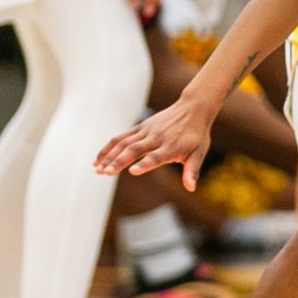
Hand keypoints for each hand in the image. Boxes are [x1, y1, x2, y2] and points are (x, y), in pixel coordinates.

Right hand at [95, 96, 217, 188]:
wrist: (193, 109)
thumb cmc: (197, 135)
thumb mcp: (199, 153)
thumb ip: (192, 171)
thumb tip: (191, 188)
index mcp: (171, 147)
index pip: (156, 157)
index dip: (145, 164)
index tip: (133, 171)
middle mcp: (157, 138)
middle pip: (135, 150)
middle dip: (119, 161)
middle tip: (105, 173)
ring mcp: (147, 131)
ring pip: (124, 143)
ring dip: (110, 156)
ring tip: (97, 169)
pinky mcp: (141, 127)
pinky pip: (122, 137)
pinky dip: (109, 147)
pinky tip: (98, 159)